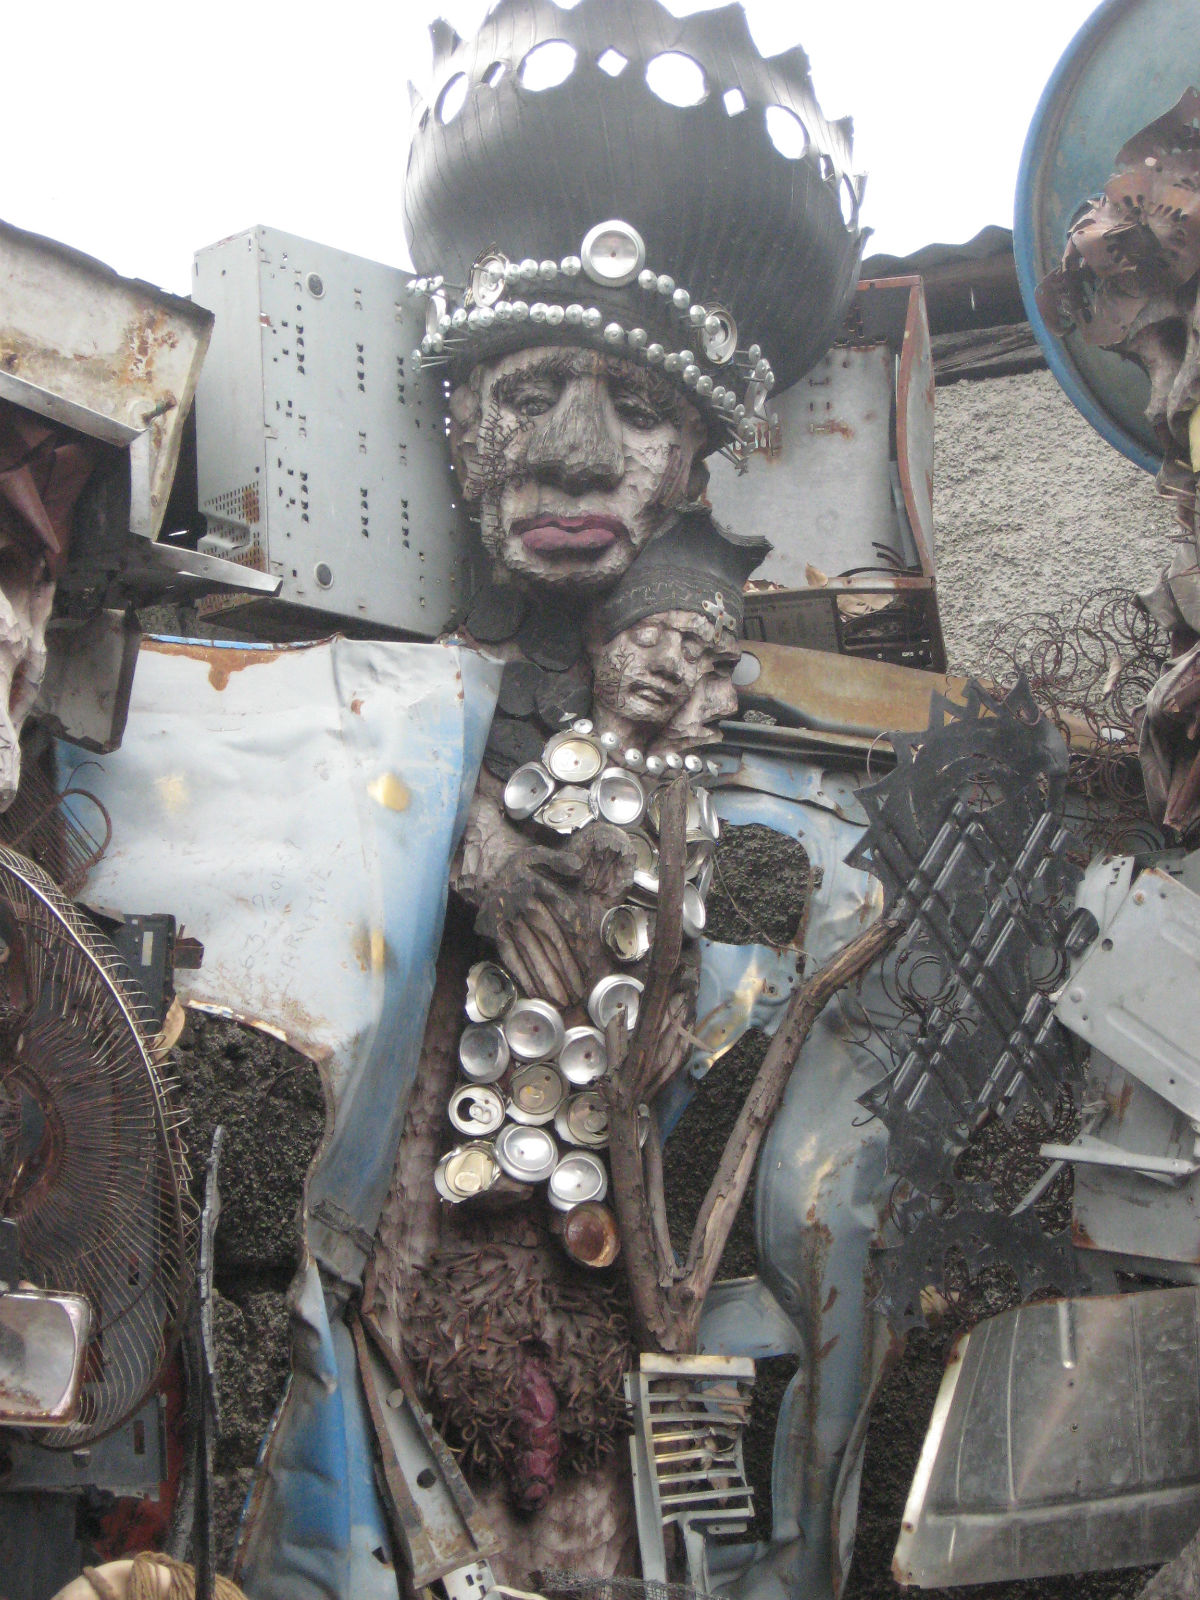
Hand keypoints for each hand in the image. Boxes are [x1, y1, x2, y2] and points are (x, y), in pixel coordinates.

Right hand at [470, 844, 588, 1004]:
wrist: (483, 867)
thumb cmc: (516, 863)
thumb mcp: (538, 854)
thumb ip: (559, 860)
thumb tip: (578, 866)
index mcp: (535, 895)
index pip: (556, 930)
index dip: (568, 955)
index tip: (579, 973)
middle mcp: (522, 912)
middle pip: (545, 949)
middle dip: (560, 975)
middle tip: (573, 996)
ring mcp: (508, 924)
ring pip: (529, 956)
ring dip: (543, 980)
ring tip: (558, 1000)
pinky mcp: (497, 933)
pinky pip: (510, 956)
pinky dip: (522, 974)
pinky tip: (534, 990)